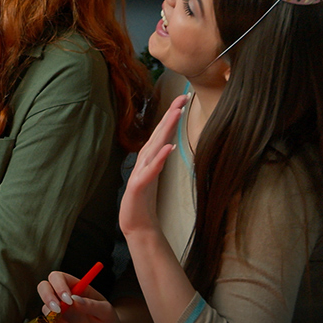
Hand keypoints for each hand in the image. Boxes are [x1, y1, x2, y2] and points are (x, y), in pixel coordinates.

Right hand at [34, 271, 127, 322]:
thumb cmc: (109, 321)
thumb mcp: (105, 312)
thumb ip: (91, 305)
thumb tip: (75, 299)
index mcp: (76, 286)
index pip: (58, 277)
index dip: (59, 285)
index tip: (67, 300)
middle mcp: (63, 297)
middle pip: (43, 287)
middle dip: (48, 298)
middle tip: (58, 311)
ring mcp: (58, 311)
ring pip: (45, 310)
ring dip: (57, 322)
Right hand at [120, 94, 183, 237]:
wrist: (137, 225)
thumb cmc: (145, 199)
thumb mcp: (155, 174)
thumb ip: (160, 158)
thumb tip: (169, 142)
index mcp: (150, 157)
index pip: (162, 132)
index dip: (172, 115)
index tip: (184, 98)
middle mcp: (145, 161)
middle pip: (158, 133)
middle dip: (170, 114)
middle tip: (182, 97)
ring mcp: (140, 172)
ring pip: (154, 147)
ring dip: (165, 130)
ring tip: (176, 114)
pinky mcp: (139, 186)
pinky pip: (151, 171)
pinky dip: (160, 159)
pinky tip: (169, 148)